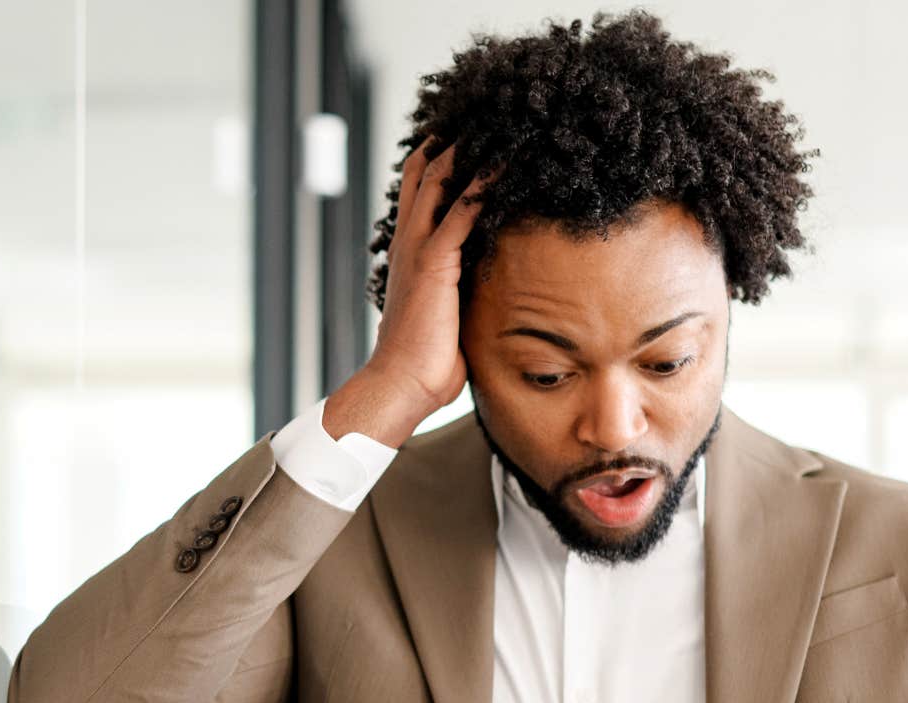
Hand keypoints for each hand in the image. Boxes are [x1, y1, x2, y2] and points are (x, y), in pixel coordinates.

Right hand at [324, 135, 493, 447]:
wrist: (402, 384)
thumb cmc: (426, 361)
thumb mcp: (446, 313)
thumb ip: (460, 288)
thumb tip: (487, 286)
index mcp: (410, 252)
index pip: (419, 190)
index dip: (439, 159)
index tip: (467, 136)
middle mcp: (410, 242)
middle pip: (423, 171)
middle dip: (452, 141)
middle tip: (482, 113)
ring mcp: (419, 250)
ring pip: (440, 180)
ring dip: (469, 151)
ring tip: (497, 123)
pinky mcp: (435, 263)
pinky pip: (461, 211)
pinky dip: (484, 186)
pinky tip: (505, 166)